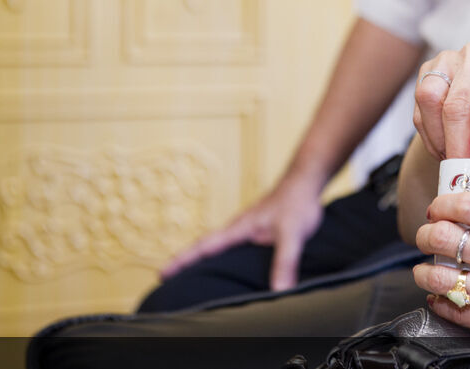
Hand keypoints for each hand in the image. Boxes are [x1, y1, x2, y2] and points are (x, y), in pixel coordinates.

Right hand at [160, 176, 322, 290]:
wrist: (307, 180)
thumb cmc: (296, 200)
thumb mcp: (292, 234)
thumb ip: (285, 261)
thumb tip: (279, 290)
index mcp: (239, 228)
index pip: (204, 246)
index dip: (183, 260)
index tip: (162, 273)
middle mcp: (239, 228)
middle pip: (206, 247)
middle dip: (186, 262)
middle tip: (166, 280)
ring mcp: (248, 229)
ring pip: (220, 246)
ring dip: (204, 259)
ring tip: (192, 278)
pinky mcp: (259, 230)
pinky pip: (235, 246)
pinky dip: (225, 257)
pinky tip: (231, 267)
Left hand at [413, 193, 469, 337]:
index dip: (443, 203)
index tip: (438, 207)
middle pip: (449, 237)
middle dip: (427, 234)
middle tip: (427, 235)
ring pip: (443, 276)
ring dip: (425, 270)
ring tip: (426, 267)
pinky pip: (455, 311)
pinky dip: (440, 302)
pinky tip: (441, 296)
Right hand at [414, 43, 469, 161]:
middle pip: (460, 99)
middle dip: (460, 142)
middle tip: (465, 171)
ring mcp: (449, 59)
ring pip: (430, 97)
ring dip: (438, 137)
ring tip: (452, 159)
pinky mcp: (428, 70)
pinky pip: (419, 105)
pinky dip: (429, 134)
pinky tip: (443, 149)